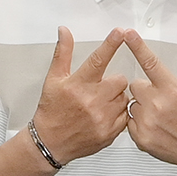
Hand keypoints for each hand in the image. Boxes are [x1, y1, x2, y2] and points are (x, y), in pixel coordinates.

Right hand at [31, 26, 133, 164]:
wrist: (50, 143)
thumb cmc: (52, 111)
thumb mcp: (53, 79)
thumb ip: (62, 53)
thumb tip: (64, 32)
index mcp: (78, 85)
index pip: (98, 59)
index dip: (111, 44)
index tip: (120, 32)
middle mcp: (92, 101)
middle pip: (120, 80)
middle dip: (113, 82)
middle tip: (100, 89)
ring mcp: (103, 118)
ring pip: (125, 98)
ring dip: (116, 98)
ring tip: (100, 103)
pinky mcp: (110, 132)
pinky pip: (126, 116)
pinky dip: (118, 114)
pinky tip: (104, 115)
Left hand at [123, 34, 176, 173]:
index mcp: (172, 90)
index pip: (150, 62)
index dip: (137, 46)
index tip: (127, 34)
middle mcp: (158, 105)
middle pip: (136, 85)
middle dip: (146, 89)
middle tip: (162, 98)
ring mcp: (148, 123)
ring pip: (132, 104)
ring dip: (142, 106)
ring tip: (160, 114)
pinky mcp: (141, 138)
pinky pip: (130, 123)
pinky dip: (139, 123)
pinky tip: (155, 125)